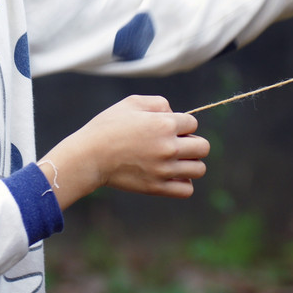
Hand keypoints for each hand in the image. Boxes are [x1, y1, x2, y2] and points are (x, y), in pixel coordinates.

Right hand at [39, 95, 209, 208]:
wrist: (89, 156)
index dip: (181, 123)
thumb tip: (174, 114)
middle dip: (192, 143)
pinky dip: (184, 183)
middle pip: (203, 147)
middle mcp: (168, 147)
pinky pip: (187, 190)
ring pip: (199, 169)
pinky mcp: (157, 187)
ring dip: (191, 163)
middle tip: (176, 144)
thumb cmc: (107, 127)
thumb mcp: (131, 103)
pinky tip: (172, 175)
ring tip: (175, 161)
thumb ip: (158, 103)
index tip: (167, 128)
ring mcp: (164, 169)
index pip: (193, 123)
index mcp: (164, 124)